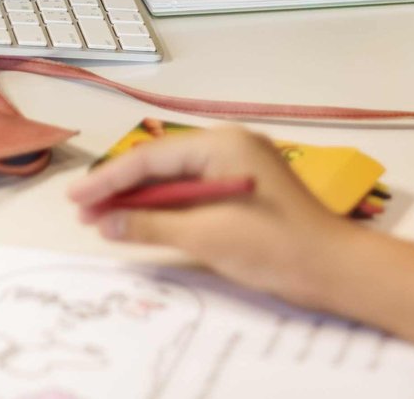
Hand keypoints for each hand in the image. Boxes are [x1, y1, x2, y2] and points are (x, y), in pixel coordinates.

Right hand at [69, 125, 358, 308]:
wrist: (336, 268)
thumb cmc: (277, 246)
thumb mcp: (206, 236)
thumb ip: (153, 224)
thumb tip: (109, 222)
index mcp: (223, 144)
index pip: (151, 157)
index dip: (110, 179)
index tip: (77, 198)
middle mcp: (231, 145)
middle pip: (163, 163)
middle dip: (122, 188)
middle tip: (83, 211)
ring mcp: (241, 166)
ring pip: (177, 179)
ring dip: (143, 199)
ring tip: (105, 219)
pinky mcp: (247, 190)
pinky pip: (196, 192)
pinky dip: (169, 208)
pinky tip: (146, 222)